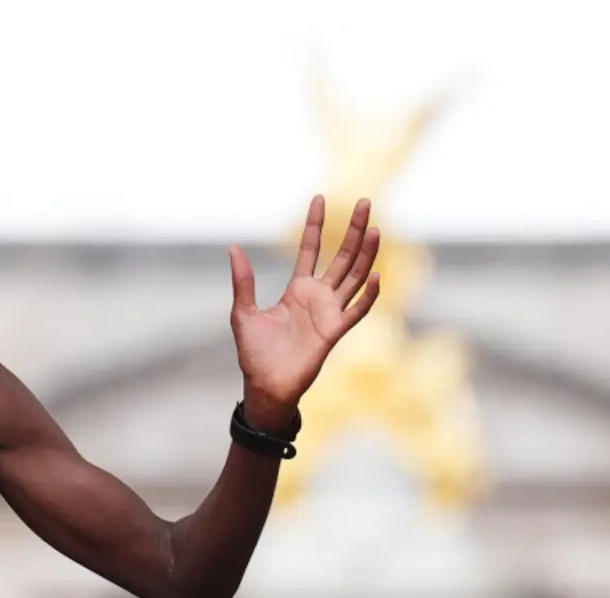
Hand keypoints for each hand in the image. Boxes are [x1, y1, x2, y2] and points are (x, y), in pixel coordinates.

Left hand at [227, 196, 381, 429]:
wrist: (264, 385)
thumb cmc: (255, 353)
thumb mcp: (243, 312)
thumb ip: (243, 281)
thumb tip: (233, 248)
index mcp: (298, 290)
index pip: (311, 250)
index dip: (316, 225)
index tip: (320, 199)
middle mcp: (318, 297)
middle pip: (342, 257)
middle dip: (354, 230)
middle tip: (366, 202)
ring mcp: (330, 313)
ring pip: (354, 277)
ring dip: (366, 254)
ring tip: (376, 229)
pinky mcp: (334, 332)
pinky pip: (356, 311)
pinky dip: (367, 295)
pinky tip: (374, 276)